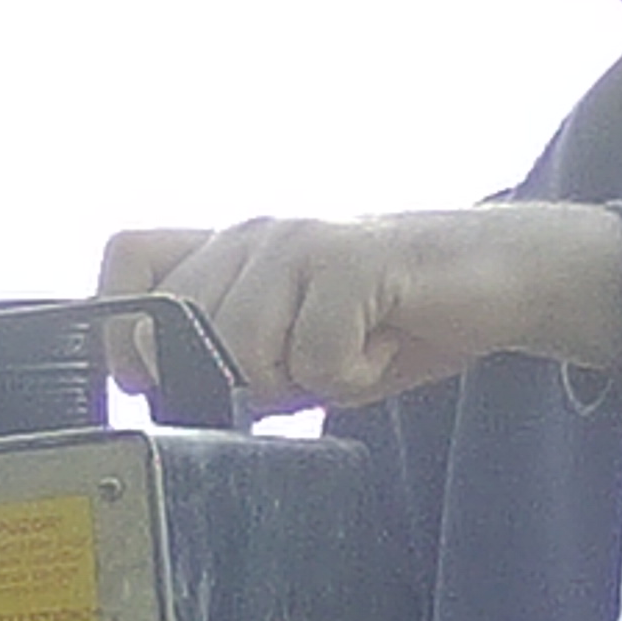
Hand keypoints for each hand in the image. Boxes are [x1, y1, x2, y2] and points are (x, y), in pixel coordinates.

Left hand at [94, 206, 621, 414]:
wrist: (497, 280)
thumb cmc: (391, 318)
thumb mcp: (293, 348)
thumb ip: (229, 360)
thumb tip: (162, 387)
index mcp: (230, 248)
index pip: (129, 257)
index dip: (124, 330)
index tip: (158, 377)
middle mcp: (254, 232)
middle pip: (183, 326)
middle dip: (235, 378)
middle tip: (304, 367)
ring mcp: (301, 240)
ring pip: (243, 347)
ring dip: (301, 377)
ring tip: (349, 350)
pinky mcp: (352, 259)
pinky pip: (317, 354)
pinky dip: (352, 374)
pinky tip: (382, 345)